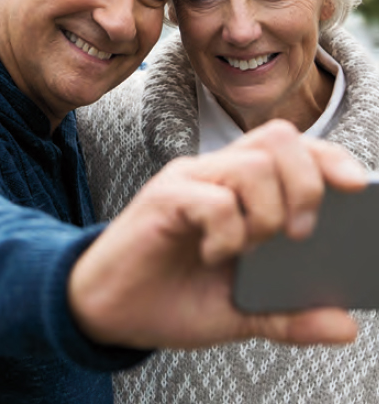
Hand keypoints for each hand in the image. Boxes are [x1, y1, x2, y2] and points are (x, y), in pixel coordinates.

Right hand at [68, 119, 365, 348]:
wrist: (110, 311)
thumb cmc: (173, 297)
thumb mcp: (242, 313)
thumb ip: (290, 314)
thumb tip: (346, 325)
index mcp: (240, 187)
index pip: (294, 148)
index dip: (330, 158)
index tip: (359, 186)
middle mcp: (216, 172)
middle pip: (279, 138)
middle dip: (306, 183)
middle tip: (298, 233)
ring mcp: (189, 180)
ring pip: (251, 164)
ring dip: (266, 214)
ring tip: (248, 248)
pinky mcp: (163, 198)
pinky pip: (214, 199)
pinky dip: (227, 234)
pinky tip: (213, 256)